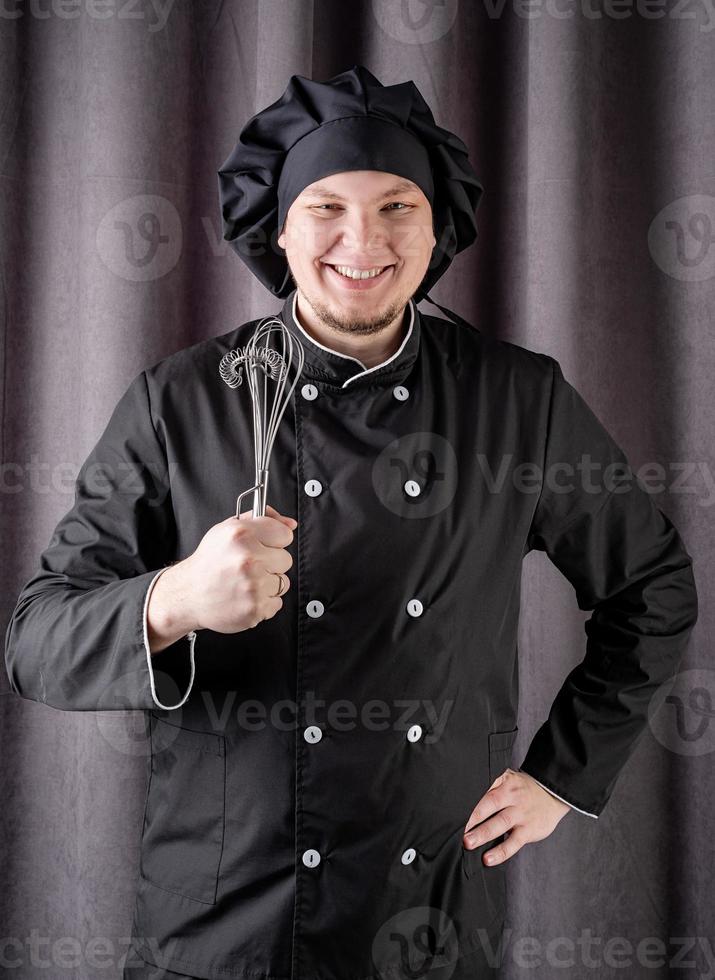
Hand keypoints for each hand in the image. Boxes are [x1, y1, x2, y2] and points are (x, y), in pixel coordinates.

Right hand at [150, 504, 297, 643]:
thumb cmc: (209, 562)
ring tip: (246, 582)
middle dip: (271, 563)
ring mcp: (253, 585)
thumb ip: (262, 519)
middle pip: (286, 560)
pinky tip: (245, 596)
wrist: (188, 594)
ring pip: (283, 582)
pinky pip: (277, 603)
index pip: (285, 534)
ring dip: (268, 583)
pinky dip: (264, 602)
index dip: (275, 541)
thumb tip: (290, 523)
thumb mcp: (228, 529)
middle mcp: (248, 559)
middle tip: (250, 567)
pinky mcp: (255, 608)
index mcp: (241, 534)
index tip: (266, 546)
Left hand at [462, 768, 571, 866]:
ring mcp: (521, 816)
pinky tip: (489, 859)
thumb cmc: (523, 789)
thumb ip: (491, 787)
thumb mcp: (508, 780)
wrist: (553, 793)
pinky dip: (501, 852)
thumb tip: (467, 800)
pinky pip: (514, 843)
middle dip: (474, 820)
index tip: (455, 815)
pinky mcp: (529, 831)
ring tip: (469, 845)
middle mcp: (513, 799)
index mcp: (506, 785)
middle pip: (491, 808)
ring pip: (501, 825)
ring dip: (484, 835)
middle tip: (459, 831)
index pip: (486, 795)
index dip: (471, 806)